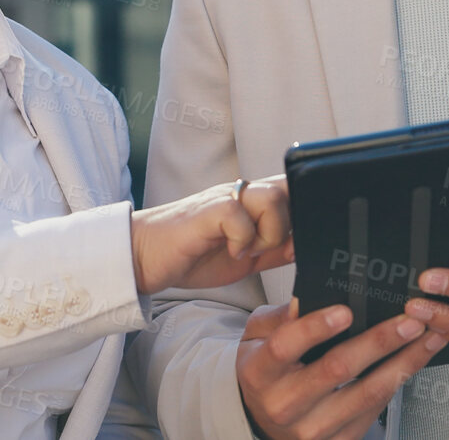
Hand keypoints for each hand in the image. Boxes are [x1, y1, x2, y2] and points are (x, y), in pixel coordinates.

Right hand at [130, 175, 293, 293]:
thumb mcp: (244, 257)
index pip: (291, 189)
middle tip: (265, 250)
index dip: (304, 211)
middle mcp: (239, 194)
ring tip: (249, 251)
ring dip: (269, 232)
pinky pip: (238, 214)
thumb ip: (273, 250)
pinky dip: (243, 239)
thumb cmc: (192, 255)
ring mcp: (223, 200)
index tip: (295, 242)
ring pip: (271, 197)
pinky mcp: (206, 212)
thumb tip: (303, 246)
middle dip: (288, 227)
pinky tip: (232, 253)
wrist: (144, 257)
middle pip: (288, 190)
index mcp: (251, 202)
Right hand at [238, 300, 443, 439]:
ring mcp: (313, 428)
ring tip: (426, 338)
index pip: (285, 348)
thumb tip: (305, 298)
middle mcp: (285, 405)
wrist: (264, 420)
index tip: (345, 311)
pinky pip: (376, 409)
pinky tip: (413, 361)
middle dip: (379, 341)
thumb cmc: (266, 373)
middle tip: (408, 321)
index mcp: (260, 373)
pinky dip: (398, 382)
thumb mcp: (257, 337)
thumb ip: (281, 317)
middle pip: (337, 370)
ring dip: (403, 363)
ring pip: (366, 393)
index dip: (315, 328)